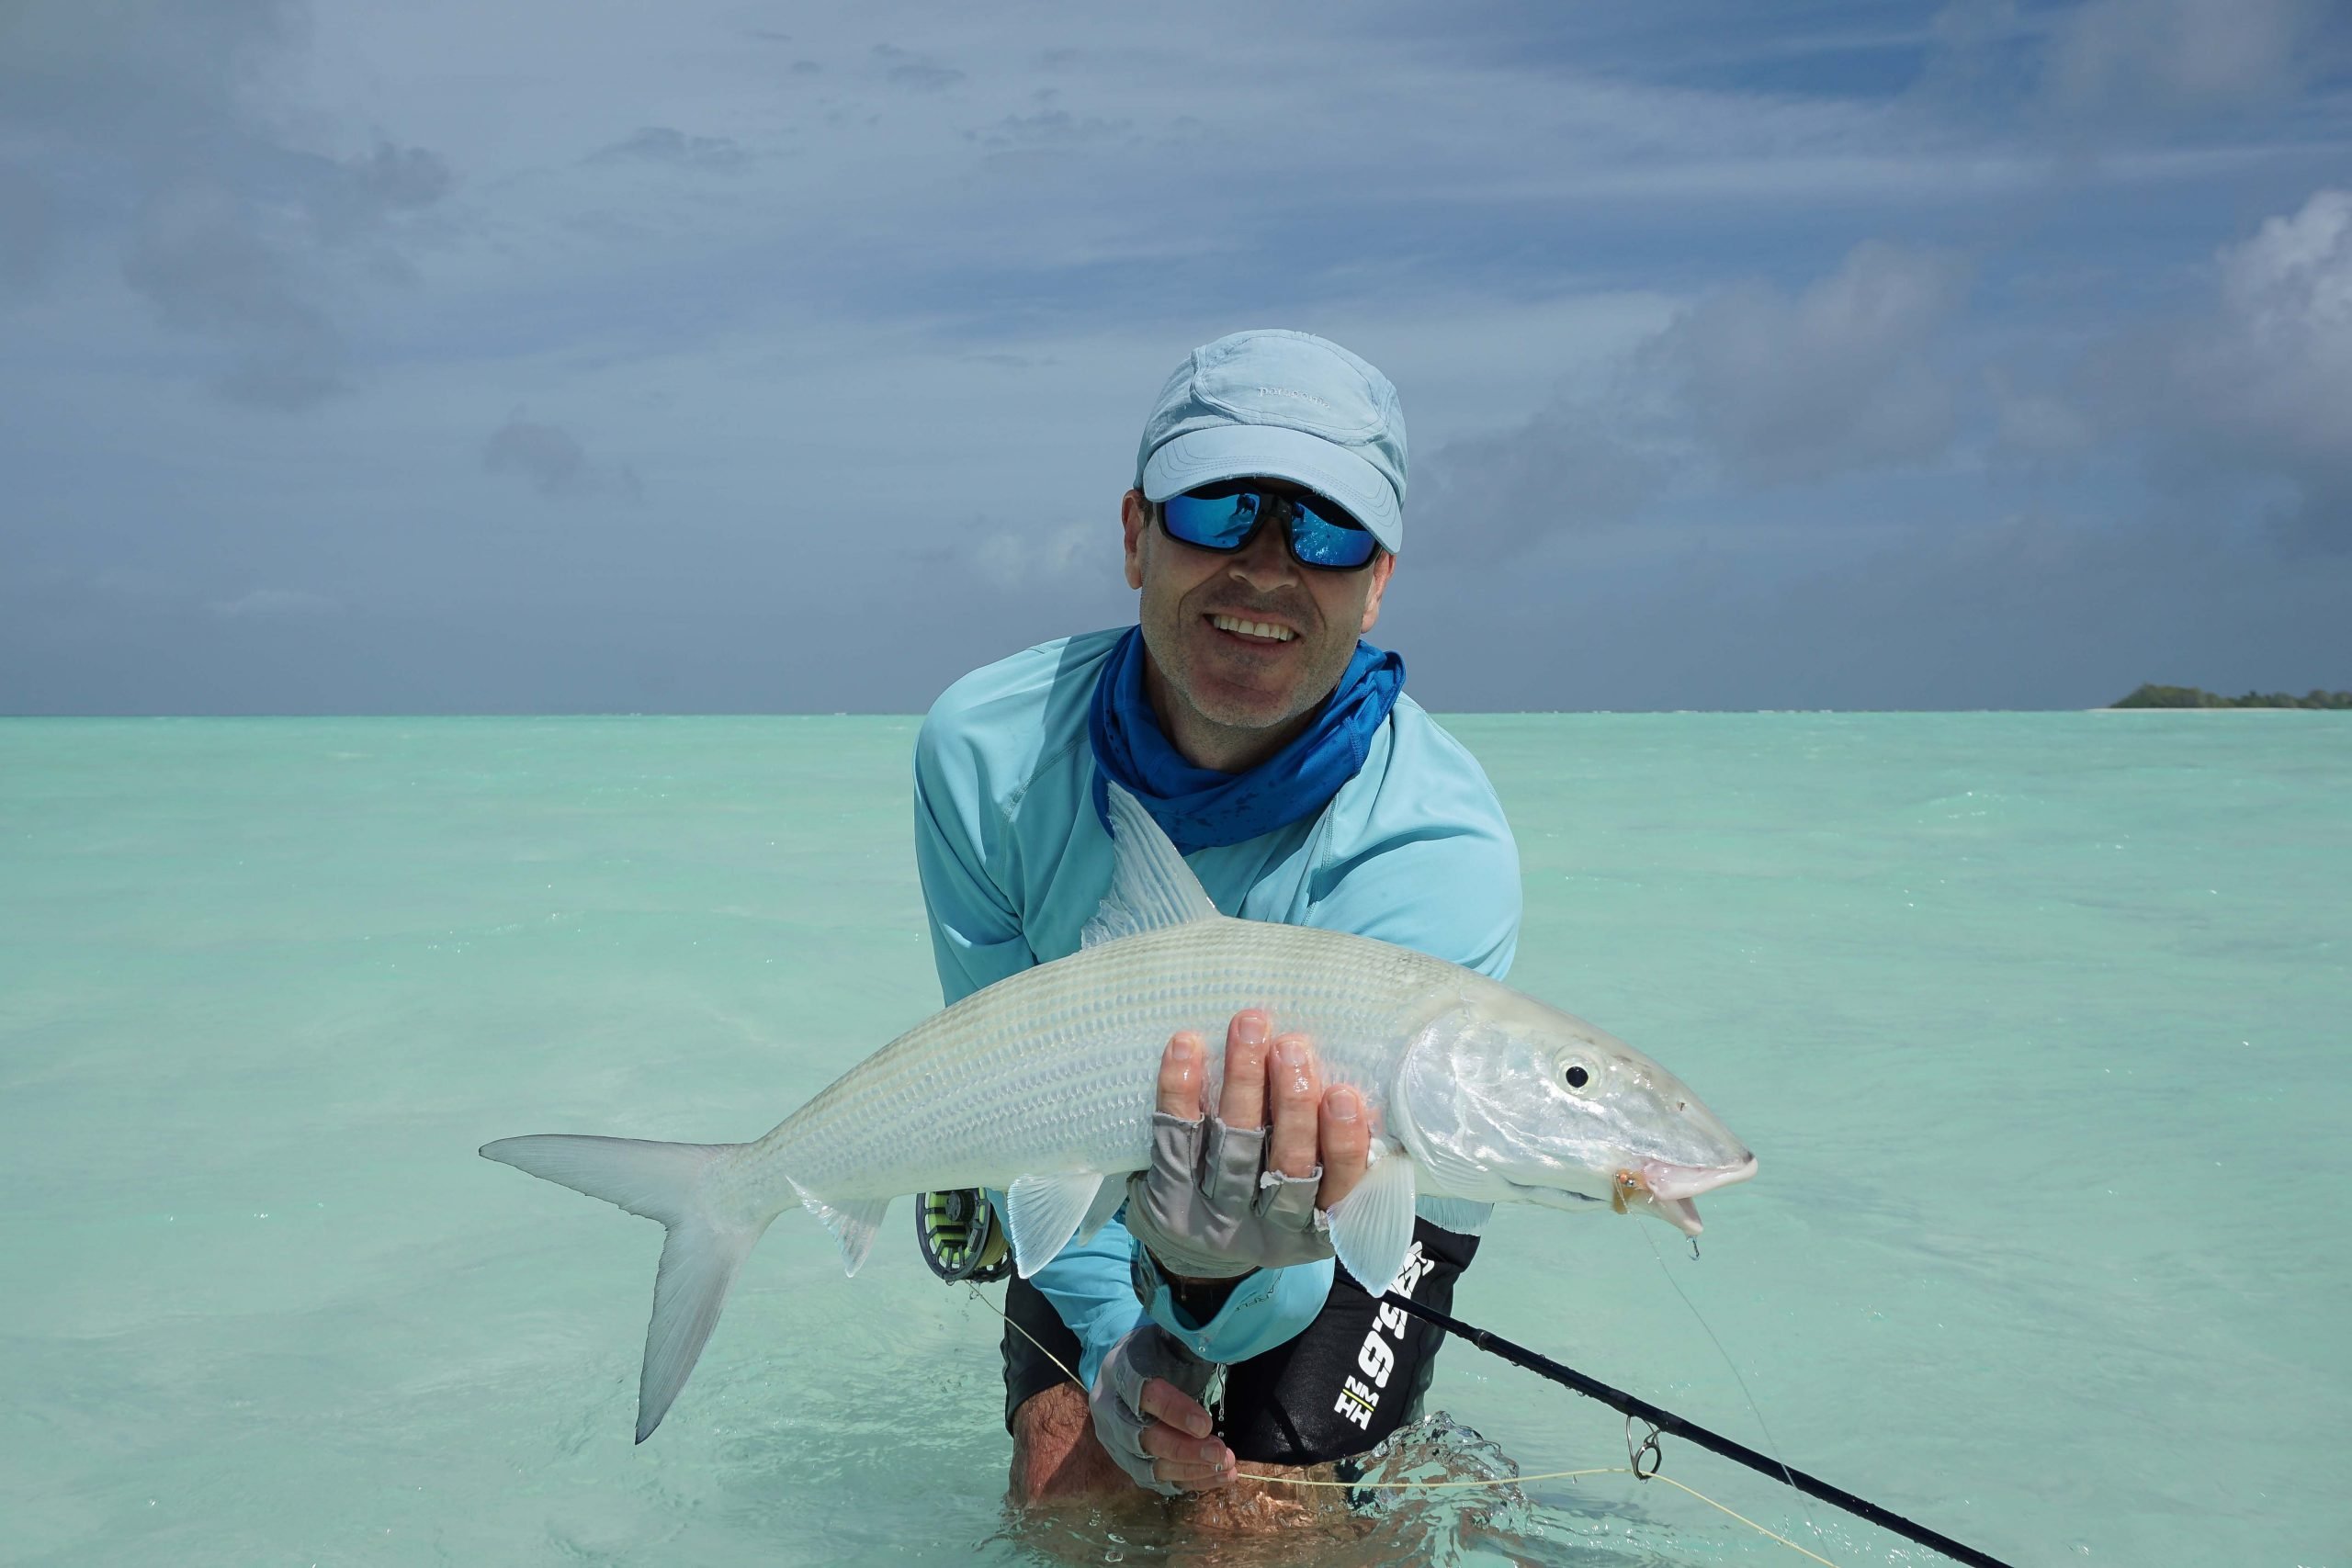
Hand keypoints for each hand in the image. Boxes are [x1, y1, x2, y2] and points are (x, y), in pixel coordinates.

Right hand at [1088, 1322, 1232, 1493]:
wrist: (1125, 1369)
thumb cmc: (1154, 1352)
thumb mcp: (1167, 1338)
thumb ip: (1187, 1339)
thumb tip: (1215, 1335)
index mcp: (1118, 1371)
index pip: (1143, 1394)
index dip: (1174, 1410)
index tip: (1206, 1424)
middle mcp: (1109, 1410)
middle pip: (1143, 1438)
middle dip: (1184, 1449)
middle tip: (1219, 1451)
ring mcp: (1115, 1441)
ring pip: (1149, 1466)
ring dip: (1191, 1470)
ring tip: (1226, 1467)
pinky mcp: (1128, 1462)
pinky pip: (1157, 1481)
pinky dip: (1190, 1481)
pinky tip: (1219, 1477)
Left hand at [1122, 1010, 1372, 1282]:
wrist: (1197, 1254)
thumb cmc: (1275, 1200)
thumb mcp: (1319, 1194)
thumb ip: (1340, 1154)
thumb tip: (1368, 1095)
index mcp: (1318, 1224)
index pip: (1339, 1187)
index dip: (1343, 1143)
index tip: (1344, 1093)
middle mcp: (1269, 1222)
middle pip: (1286, 1164)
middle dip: (1292, 1104)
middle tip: (1293, 1048)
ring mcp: (1218, 1209)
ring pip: (1234, 1145)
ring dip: (1243, 1082)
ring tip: (1250, 1028)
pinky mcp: (1172, 1193)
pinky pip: (1176, 1139)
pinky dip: (1180, 1091)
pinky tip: (1187, 1046)